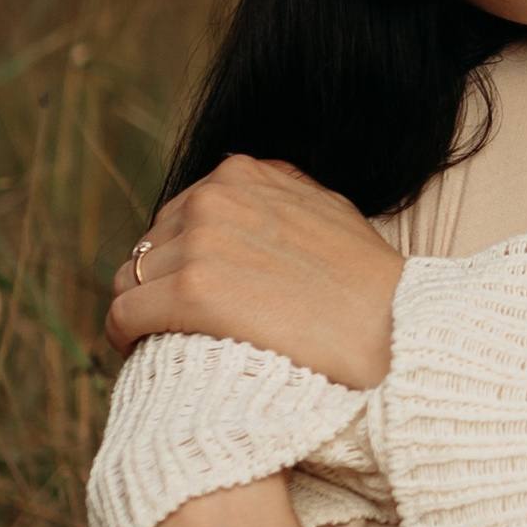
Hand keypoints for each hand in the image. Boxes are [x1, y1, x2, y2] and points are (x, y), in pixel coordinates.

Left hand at [107, 156, 403, 387]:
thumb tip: (242, 202)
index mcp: (243, 175)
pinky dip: (126, 334)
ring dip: (141, 312)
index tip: (195, 296)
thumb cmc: (372, 288)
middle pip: (149, 247)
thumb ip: (277, 199)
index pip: (177, 216)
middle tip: (180, 328)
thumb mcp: (326, 213)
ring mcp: (202, 242)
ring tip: (162, 343)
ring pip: (130, 280)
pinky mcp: (193, 290)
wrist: (400, 331)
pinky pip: (125, 311)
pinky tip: (141, 351)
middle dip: (159, 285)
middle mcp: (215, 197)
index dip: (182, 260)